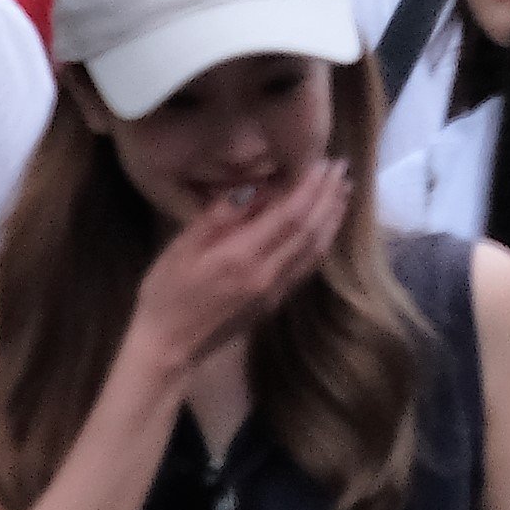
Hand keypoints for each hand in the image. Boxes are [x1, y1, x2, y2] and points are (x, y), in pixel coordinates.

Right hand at [128, 158, 346, 378]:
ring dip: (332, 217)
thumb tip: (255, 187)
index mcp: (242, 256)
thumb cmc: (166, 292)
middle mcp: (267, 274)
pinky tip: (326, 226)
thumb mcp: (182, 246)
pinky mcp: (274, 303)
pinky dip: (322, 242)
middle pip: (310, 230)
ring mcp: (274, 292)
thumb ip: (221, 215)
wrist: (168, 348)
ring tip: (343, 190)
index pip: (290, 215)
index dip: (311, 187)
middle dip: (329, 196)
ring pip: (315, 250)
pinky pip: (307, 267)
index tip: (323, 161)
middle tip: (342, 167)